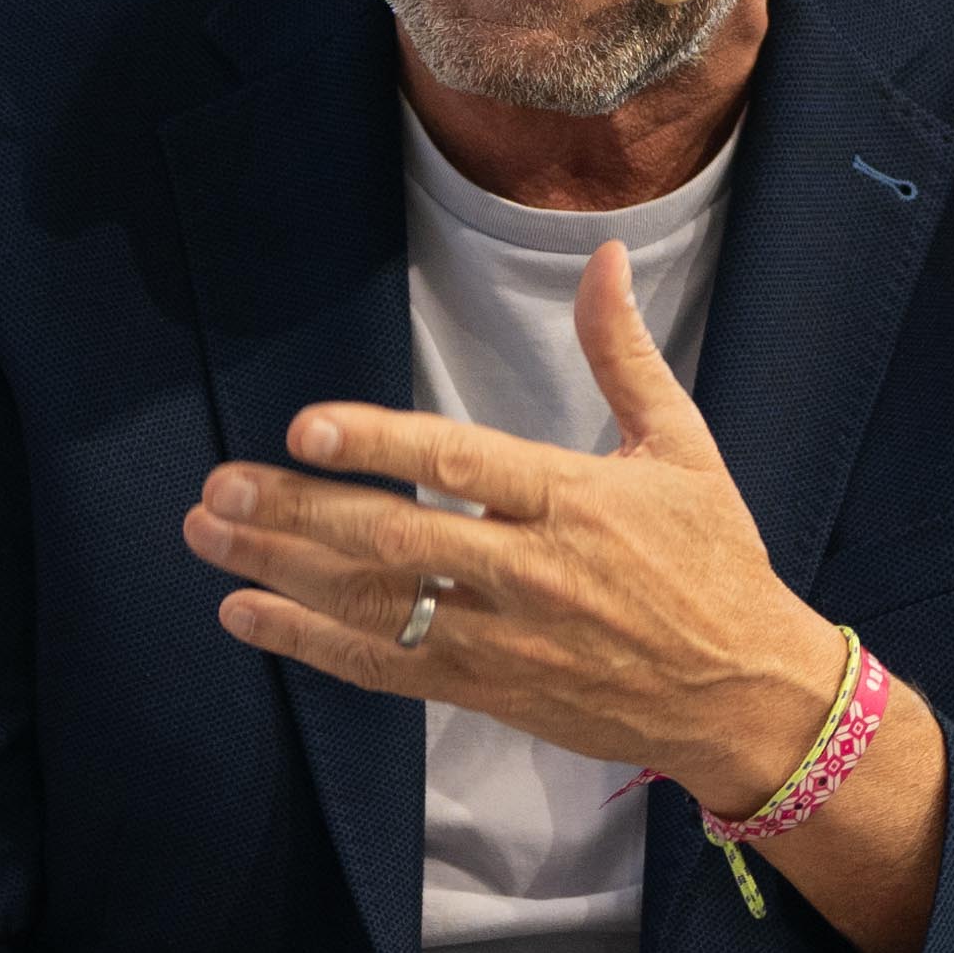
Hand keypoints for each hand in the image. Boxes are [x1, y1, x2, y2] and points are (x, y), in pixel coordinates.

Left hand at [185, 239, 843, 815]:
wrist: (745, 693)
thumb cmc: (713, 561)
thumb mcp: (682, 447)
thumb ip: (623, 355)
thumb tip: (602, 259)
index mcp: (573, 499)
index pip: (460, 464)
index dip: (378, 445)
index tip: (306, 429)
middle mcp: (531, 572)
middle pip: (395, 539)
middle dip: (298, 513)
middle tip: (220, 488)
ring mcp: (504, 640)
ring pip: (375, 606)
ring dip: (282, 571)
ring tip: (208, 536)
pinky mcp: (486, 691)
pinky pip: (383, 668)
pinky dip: (309, 642)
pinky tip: (246, 613)